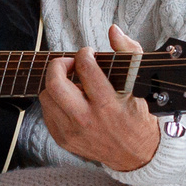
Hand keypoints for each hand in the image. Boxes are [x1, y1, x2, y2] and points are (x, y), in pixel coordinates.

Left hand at [39, 24, 160, 172]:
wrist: (135, 154)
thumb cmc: (137, 115)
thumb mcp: (139, 83)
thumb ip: (129, 51)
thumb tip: (112, 30)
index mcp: (108, 105)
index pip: (86, 68)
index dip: (84, 54)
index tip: (88, 54)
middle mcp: (87, 120)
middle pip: (54, 84)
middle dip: (58, 65)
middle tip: (69, 63)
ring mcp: (73, 132)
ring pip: (46, 97)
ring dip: (55, 84)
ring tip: (70, 84)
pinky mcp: (64, 140)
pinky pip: (46, 113)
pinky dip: (54, 102)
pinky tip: (69, 101)